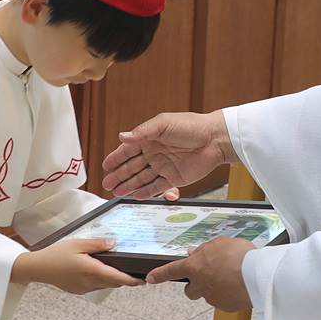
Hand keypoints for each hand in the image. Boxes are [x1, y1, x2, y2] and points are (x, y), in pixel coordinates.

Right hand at [14, 237, 139, 293]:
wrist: (38, 268)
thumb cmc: (56, 254)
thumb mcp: (77, 243)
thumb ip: (97, 244)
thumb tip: (113, 243)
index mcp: (91, 270)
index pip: (117, 278)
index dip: (132, 281)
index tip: (143, 280)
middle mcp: (90, 282)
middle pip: (114, 283)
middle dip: (125, 279)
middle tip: (135, 273)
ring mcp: (84, 288)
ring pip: (105, 285)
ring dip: (112, 280)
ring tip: (117, 270)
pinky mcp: (79, 290)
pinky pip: (95, 286)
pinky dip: (101, 281)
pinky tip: (98, 271)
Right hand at [102, 110, 232, 196]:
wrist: (215, 139)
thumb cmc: (191, 126)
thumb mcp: (164, 124)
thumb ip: (142, 132)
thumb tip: (122, 137)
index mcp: (150, 138)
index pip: (128, 150)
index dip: (116, 158)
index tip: (105, 166)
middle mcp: (155, 153)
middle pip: (132, 167)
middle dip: (119, 175)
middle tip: (107, 184)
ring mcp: (164, 166)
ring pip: (142, 178)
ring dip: (129, 185)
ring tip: (116, 192)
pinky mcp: (174, 178)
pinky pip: (156, 187)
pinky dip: (146, 192)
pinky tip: (135, 196)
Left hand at [146, 238, 254, 311]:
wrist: (257, 275)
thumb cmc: (239, 255)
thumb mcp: (220, 243)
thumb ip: (204, 249)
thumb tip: (193, 253)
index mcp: (195, 266)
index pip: (171, 270)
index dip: (159, 275)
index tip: (150, 278)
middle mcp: (200, 285)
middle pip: (190, 291)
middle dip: (196, 286)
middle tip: (210, 278)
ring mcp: (212, 298)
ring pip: (210, 295)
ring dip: (217, 288)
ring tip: (234, 277)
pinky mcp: (226, 306)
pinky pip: (225, 301)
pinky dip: (230, 295)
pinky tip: (241, 286)